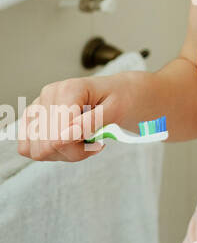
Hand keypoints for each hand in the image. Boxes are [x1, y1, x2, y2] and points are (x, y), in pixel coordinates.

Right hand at [15, 72, 140, 161]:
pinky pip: (29, 147)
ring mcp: (38, 106)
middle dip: (72, 152)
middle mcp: (48, 95)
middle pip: (44, 146)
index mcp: (69, 89)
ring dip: (62, 153)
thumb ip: (92, 122)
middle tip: (94, 143)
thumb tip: (66, 134)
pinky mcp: (33, 117)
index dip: (77, 148)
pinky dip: (51, 151)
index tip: (99, 143)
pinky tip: (70, 142)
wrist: (121, 91)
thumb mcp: (117, 110)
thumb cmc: (122, 98)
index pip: (56, 136)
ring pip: (34, 149)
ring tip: (83, 141)